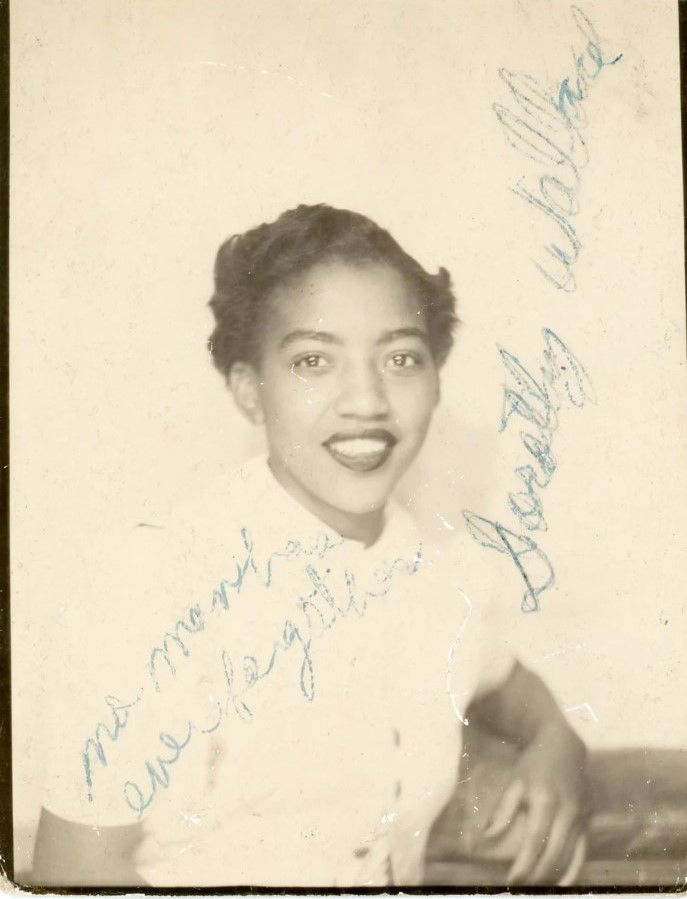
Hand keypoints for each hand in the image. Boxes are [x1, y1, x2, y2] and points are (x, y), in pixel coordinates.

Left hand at [483, 722, 590, 884]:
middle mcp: (567, 810)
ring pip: (570, 856)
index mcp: (545, 799)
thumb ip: (502, 811)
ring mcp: (582, 815)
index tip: (512, 880)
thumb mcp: (514, 782)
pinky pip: (584, 851)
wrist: (563, 745)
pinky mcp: (590, 819)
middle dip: (537, 875)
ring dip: (553, 876)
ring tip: (537, 887)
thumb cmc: (533, 764)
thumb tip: (486, 837)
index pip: (534, 841)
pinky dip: (574, 870)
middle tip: (522, 887)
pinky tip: (563, 884)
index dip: (524, 864)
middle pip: (553, 853)